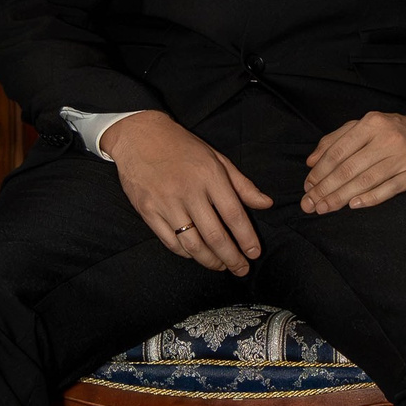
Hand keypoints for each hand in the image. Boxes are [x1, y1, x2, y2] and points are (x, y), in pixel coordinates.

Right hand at [101, 111, 272, 274]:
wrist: (139, 136)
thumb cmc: (182, 146)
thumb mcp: (216, 158)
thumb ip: (242, 184)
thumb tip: (266, 204)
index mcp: (209, 176)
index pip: (234, 214)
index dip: (246, 238)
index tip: (254, 252)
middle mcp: (188, 191)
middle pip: (214, 235)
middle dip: (231, 257)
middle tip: (241, 269)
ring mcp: (166, 203)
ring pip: (192, 244)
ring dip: (209, 260)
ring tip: (221, 266)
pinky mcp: (148, 212)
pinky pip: (170, 242)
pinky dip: (186, 253)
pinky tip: (196, 255)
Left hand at [301, 110, 405, 213]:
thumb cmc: (397, 133)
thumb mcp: (368, 127)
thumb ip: (337, 139)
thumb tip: (311, 161)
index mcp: (371, 123)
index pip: (337, 151)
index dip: (319, 171)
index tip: (307, 187)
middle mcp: (386, 138)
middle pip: (348, 168)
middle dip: (325, 189)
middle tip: (309, 204)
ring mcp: (402, 156)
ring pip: (364, 180)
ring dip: (340, 197)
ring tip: (324, 208)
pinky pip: (388, 189)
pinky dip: (369, 198)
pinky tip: (353, 206)